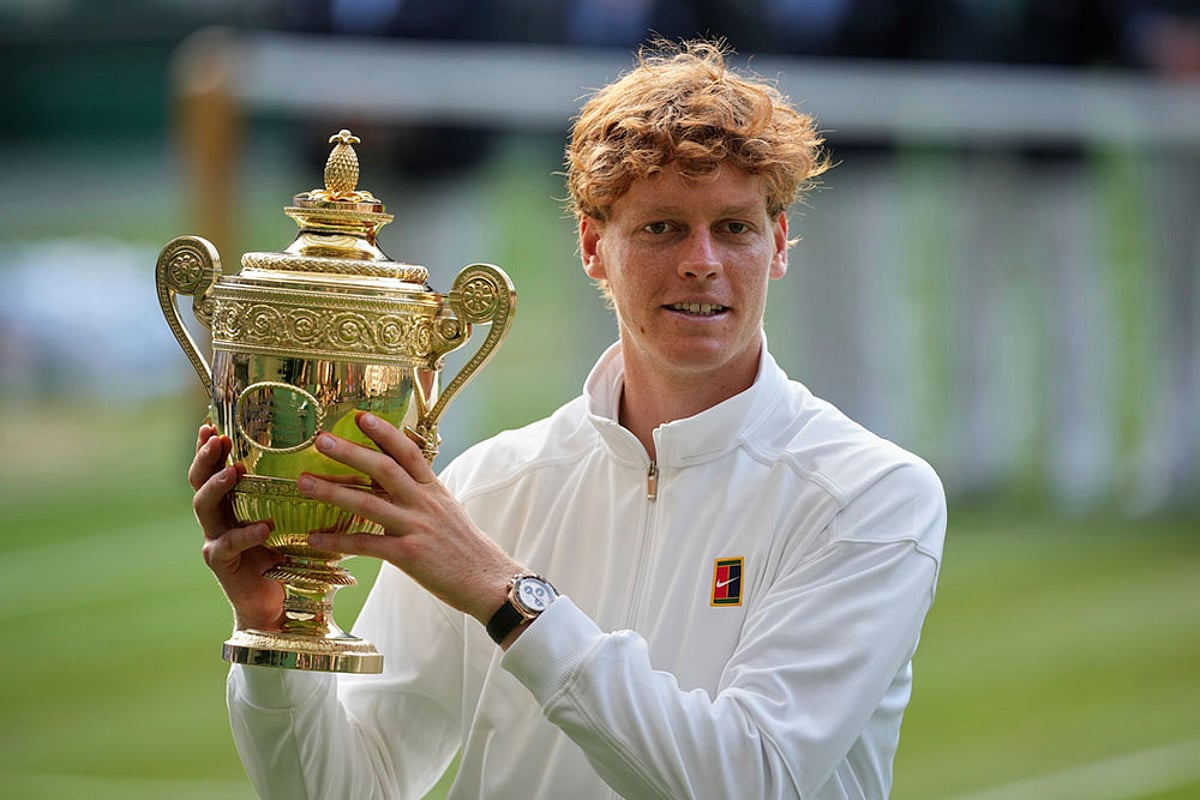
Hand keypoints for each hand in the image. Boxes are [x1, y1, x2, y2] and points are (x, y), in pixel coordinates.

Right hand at [189, 424, 285, 630]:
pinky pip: (227, 545)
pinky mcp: (222, 564)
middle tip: (216, 438)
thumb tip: (333, 458)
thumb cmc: (289, 556)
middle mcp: (218, 518)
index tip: (211, 423)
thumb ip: (298, 494)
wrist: (277, 605)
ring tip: (233, 472)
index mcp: (232, 503)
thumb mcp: (293, 519)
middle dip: (205, 458)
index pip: (214, 468)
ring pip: (203, 508)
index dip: (209, 447)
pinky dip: (245, 534)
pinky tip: (263, 527)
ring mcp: (215, 540)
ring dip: (217, 487)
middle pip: (199, 481)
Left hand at [297, 413, 519, 625]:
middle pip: (384, 469)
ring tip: (304, 482)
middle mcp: (425, 504)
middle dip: (350, 452)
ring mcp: (416, 528)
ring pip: (368, 504)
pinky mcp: (408, 555)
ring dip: (333, 491)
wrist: (489, 581)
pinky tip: (313, 539)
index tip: (361, 417)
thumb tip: (398, 484)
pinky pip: (366, 544)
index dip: (385, 433)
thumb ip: (422, 497)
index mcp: (435, 491)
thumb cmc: (466, 550)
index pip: (408, 452)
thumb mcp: (448, 513)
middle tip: (320, 440)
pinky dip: (337, 541)